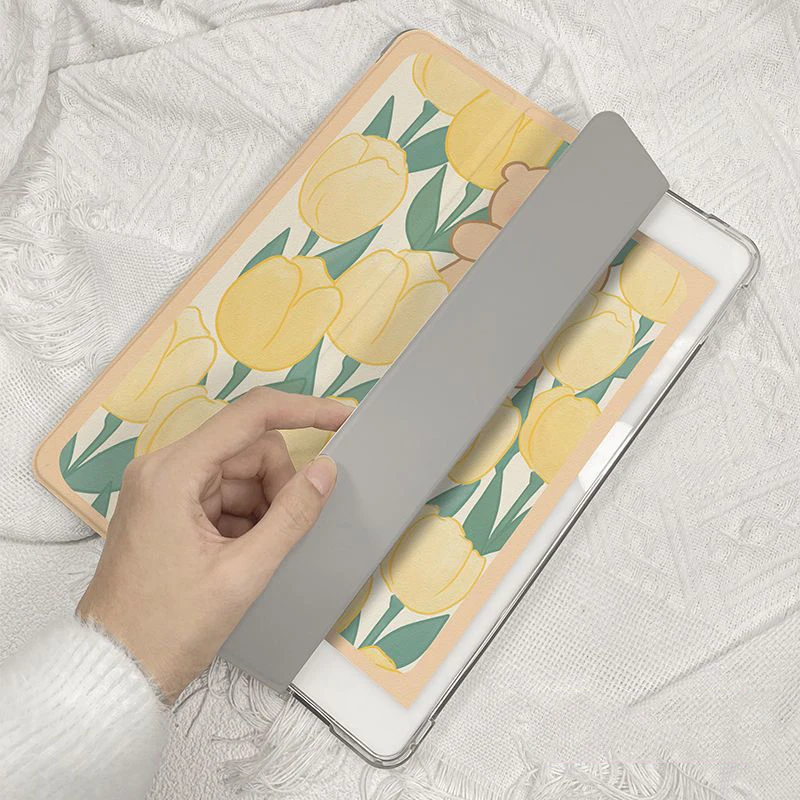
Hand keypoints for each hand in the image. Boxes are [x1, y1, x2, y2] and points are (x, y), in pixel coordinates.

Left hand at [77, 387, 351, 701]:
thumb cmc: (169, 627)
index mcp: (173, 472)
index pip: (251, 415)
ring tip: (255, 555)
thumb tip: (325, 470)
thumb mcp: (243, 573)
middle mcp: (164, 468)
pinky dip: (245, 519)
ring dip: (262, 506)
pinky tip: (241, 555)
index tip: (341, 419)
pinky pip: (223, 495)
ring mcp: (164, 488)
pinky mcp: (167, 509)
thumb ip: (291, 516)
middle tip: (283, 533)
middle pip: (248, 449)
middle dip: (278, 485)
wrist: (114, 671)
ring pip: (240, 474)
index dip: (303, 411)